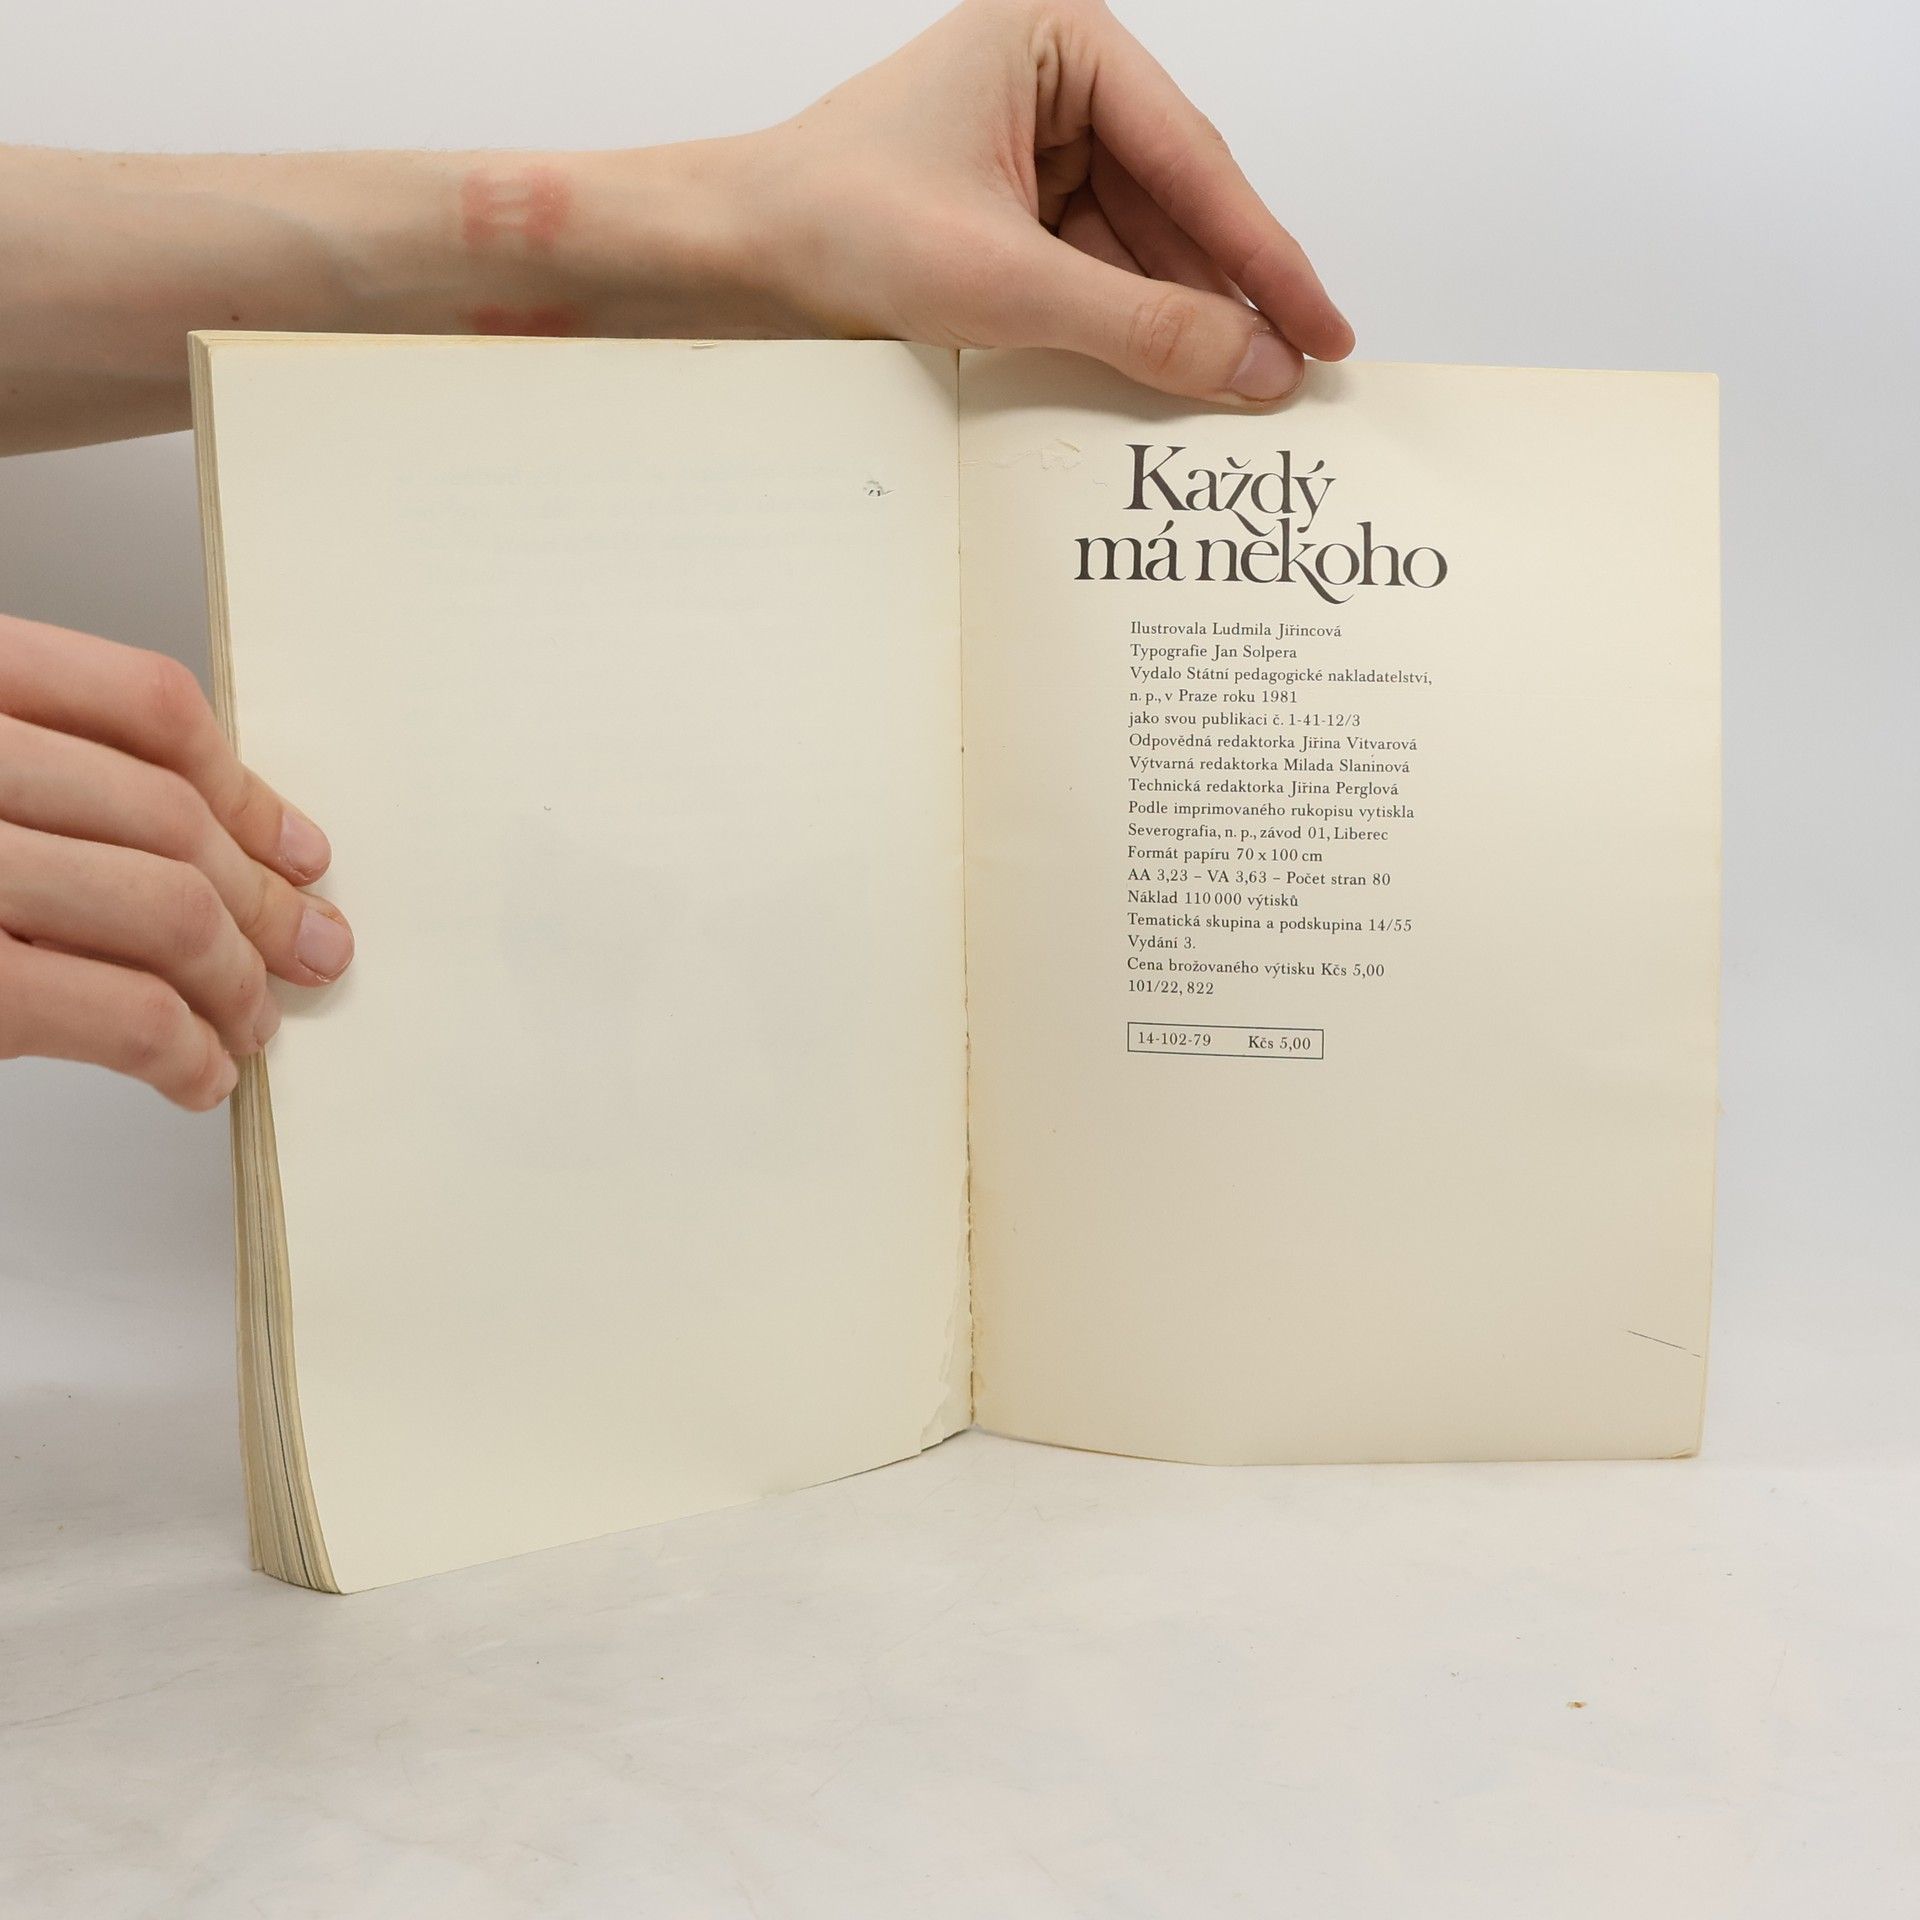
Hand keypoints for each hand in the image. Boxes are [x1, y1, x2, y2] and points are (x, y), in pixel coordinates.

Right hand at [0, 615, 352, 1108]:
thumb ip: (52, 783)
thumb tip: (224, 853)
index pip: (145, 706)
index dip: (247, 790)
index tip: (304, 852)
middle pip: (172, 814)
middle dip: (264, 901)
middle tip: (311, 953)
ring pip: (172, 909)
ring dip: (237, 983)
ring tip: (249, 1025)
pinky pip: (127, 1014)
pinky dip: (186, 1053)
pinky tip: (197, 1072)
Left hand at [680, 0, 1351, 402]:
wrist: (728, 260)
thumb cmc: (829, 223)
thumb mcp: (1005, 283)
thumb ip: (1141, 326)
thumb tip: (1256, 368)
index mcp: (1061, 44)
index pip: (1194, 163)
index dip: (1267, 258)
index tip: (1324, 329)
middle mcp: (1055, 88)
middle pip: (1177, 207)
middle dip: (1228, 297)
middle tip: (1296, 376)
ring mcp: (1033, 153)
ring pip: (1139, 250)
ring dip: (1180, 324)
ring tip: (1238, 396)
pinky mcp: (1010, 218)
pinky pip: (1094, 277)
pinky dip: (1126, 331)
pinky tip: (1165, 382)